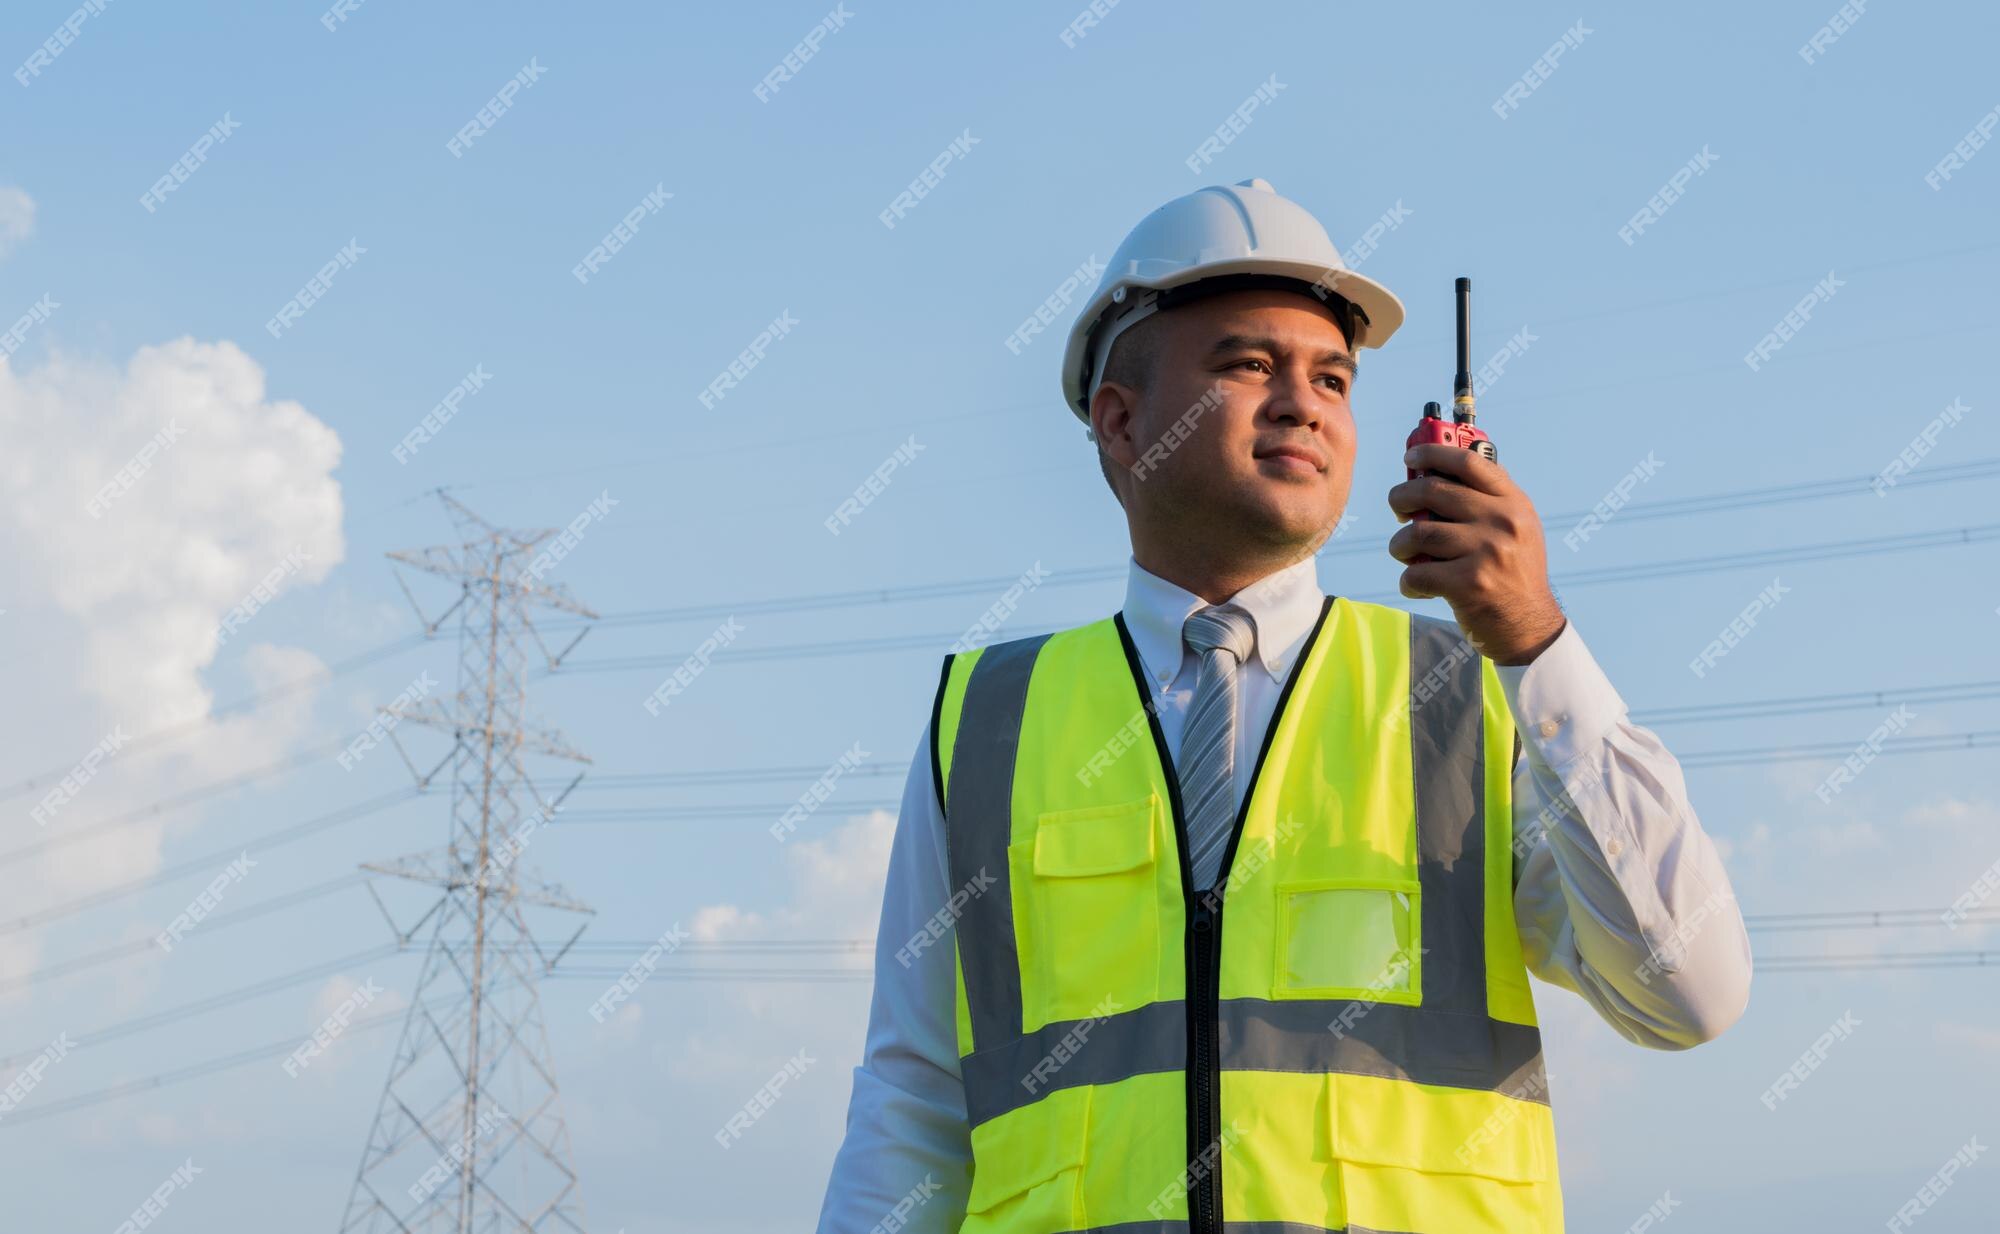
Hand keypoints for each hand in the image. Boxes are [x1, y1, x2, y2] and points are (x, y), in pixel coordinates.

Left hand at [1387, 443, 1565, 665]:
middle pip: (1432, 491)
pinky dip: (1408, 581)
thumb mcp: (1516, 529)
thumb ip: (1487, 500)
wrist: (1530, 627)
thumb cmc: (1512, 574)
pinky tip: (1417, 585)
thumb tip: (1434, 472)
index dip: (1432, 452)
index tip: (1411, 456)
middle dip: (1402, 497)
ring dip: (1400, 545)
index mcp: (1513, 503)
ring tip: (1404, 554)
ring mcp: (1487, 552)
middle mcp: (1503, 522)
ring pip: (1418, 533)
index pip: (1468, 463)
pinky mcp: (1469, 584)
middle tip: (1397, 508)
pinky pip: (1417, 573)